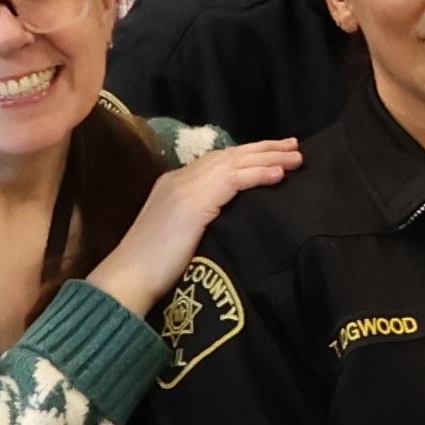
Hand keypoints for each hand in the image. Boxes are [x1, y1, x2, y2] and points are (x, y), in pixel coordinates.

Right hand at [89, 137, 300, 312]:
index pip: (218, 162)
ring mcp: (185, 188)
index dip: (247, 156)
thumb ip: (202, 219)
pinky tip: (279, 174)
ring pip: (234, 163)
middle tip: (294, 145)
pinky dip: (258, 175)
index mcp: (175, 185)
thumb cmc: (153, 269)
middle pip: (229, 155)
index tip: (274, 154)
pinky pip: (233, 180)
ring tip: (296, 156)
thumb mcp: (182, 235)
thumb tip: (231, 219)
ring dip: (268, 158)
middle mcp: (179, 179)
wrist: (127, 279)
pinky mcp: (192, 204)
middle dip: (263, 149)